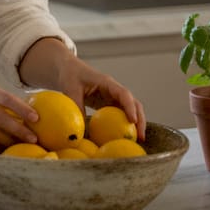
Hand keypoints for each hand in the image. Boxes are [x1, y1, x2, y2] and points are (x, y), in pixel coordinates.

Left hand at [19, 38, 146, 140]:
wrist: (68, 69)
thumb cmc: (69, 75)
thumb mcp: (70, 90)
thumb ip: (76, 107)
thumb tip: (79, 131)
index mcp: (107, 82)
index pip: (123, 94)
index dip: (130, 107)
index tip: (133, 121)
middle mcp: (114, 89)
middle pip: (133, 103)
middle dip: (140, 119)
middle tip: (141, 137)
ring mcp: (113, 96)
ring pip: (130, 109)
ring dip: (136, 123)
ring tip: (138, 140)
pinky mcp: (109, 103)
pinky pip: (120, 114)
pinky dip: (124, 124)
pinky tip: (123, 138)